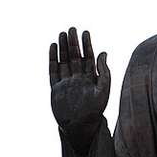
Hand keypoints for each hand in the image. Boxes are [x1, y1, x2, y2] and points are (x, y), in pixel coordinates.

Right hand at [49, 27, 109, 151]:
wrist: (81, 127)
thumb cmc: (95, 111)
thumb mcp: (103, 90)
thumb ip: (104, 71)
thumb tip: (104, 52)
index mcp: (91, 78)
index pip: (89, 57)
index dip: (87, 45)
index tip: (86, 32)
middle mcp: (78, 79)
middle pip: (75, 57)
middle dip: (74, 43)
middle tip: (72, 29)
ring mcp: (66, 83)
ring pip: (64, 61)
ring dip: (63, 48)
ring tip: (62, 34)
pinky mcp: (55, 89)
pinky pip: (53, 71)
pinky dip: (52, 59)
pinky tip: (53, 47)